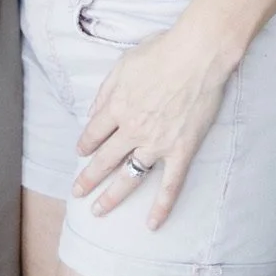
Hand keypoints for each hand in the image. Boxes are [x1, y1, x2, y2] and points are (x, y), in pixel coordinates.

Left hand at [74, 19, 233, 228]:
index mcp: (117, 106)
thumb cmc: (161, 52)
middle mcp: (132, 129)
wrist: (197, 55)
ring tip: (99, 210)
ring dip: (112, 196)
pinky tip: (152, 223)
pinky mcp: (181, 151)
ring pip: (129, 176)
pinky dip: (161, 206)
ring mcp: (156, 143)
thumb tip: (92, 112)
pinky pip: (170, 184)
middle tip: (77, 193)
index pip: (94, 133)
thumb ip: (106, 90)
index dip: (84, 144)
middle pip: (104, 160)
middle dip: (88, 178)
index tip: (79, 154)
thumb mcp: (123, 64)